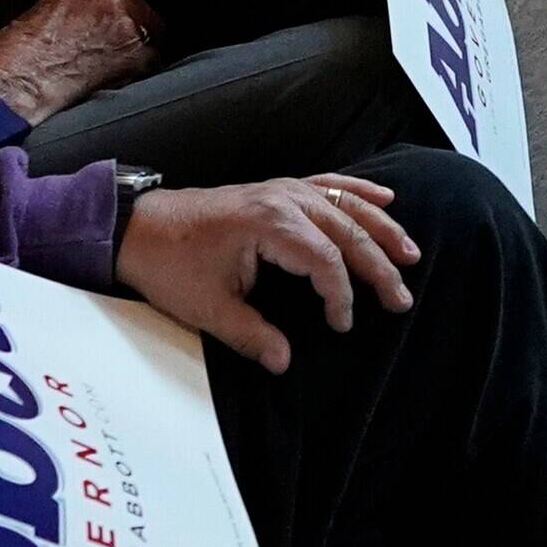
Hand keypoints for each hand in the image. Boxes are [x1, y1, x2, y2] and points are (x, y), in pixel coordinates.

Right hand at [0, 0, 153, 123]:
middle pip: (136, 1)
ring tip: (115, 56)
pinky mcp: (136, 56)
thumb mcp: (41, 10)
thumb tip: (87, 9)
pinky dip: (140, 65)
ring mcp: (126, 26)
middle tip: (114, 36)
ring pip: (150, 27)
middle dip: (129, 17)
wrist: (19, 84)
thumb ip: (74, 2)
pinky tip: (119, 73)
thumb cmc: (18, 56)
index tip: (112, 11)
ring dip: (136, 39)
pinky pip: (152, 57)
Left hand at [115, 170, 417, 371]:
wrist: (136, 226)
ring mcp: (282, 190)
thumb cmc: (168, 264)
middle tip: (401, 299)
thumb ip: (250, 335)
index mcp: (269, 226)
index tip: (342, 325)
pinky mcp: (277, 190)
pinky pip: (329, 185)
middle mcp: (283, 200)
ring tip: (410, 252)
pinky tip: (385, 198)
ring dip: (381, 228)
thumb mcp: (206, 308)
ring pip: (346, 205)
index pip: (326, 261)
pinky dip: (359, 191)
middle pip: (347, 231)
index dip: (341, 296)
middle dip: (379, 266)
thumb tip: (285, 362)